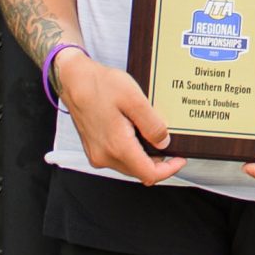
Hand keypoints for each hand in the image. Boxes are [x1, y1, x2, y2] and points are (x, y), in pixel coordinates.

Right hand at [55, 54, 186, 184]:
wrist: (74, 80)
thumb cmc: (100, 85)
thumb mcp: (134, 100)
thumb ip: (152, 125)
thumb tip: (164, 143)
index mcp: (117, 147)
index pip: (149, 173)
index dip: (169, 170)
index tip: (180, 159)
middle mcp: (104, 156)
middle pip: (139, 171)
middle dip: (158, 162)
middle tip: (170, 143)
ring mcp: (97, 154)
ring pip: (129, 165)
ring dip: (144, 156)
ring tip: (153, 134)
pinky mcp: (94, 148)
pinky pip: (118, 157)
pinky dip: (131, 150)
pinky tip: (136, 132)